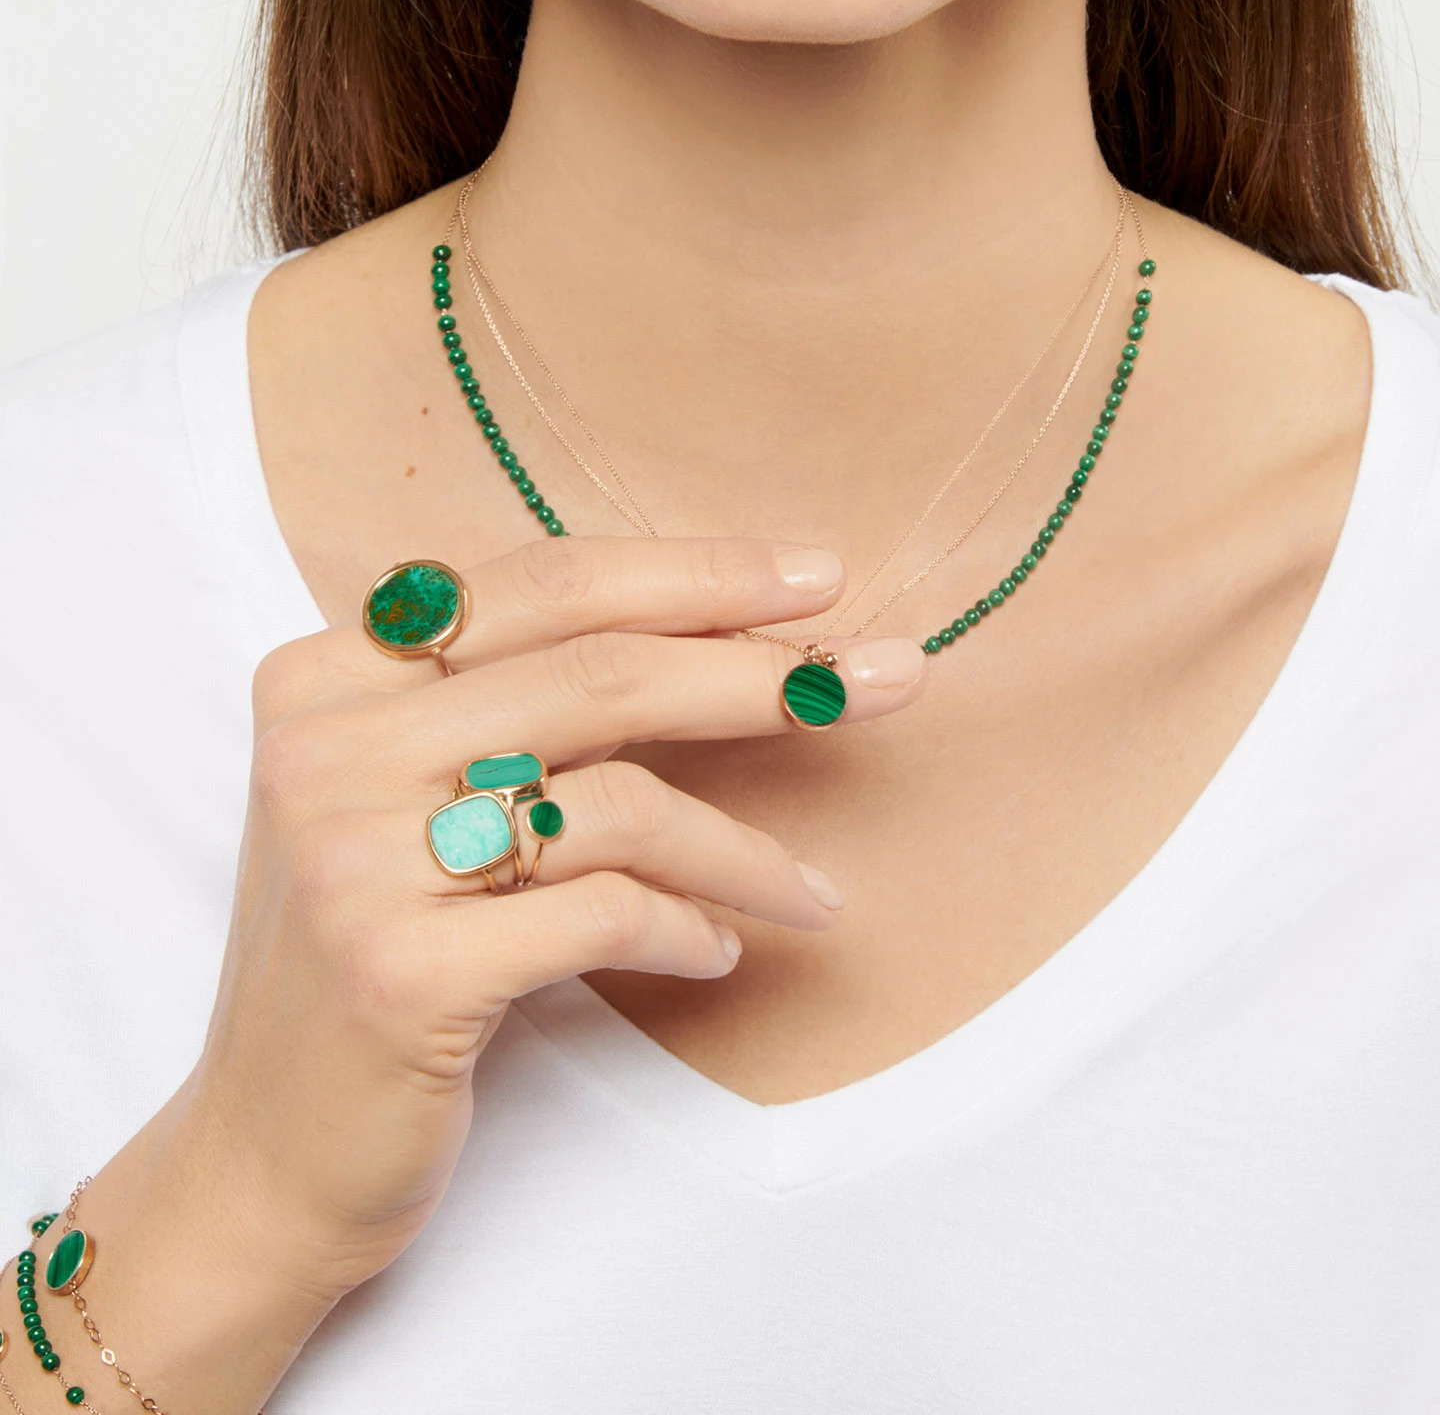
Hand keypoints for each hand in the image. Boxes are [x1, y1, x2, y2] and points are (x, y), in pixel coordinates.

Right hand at [102, 537, 925, 1346]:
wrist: (265, 1155)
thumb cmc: (381, 952)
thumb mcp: (413, 801)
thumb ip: (517, 707)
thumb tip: (726, 632)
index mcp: (329, 674)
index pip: (542, 584)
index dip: (692, 573)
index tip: (814, 579)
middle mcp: (328, 747)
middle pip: (596, 669)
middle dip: (761, 670)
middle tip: (885, 676)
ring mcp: (354, 857)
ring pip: (614, 799)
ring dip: (745, 847)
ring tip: (813, 893)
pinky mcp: (399, 970)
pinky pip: (603, 913)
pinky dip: (689, 925)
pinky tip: (721, 952)